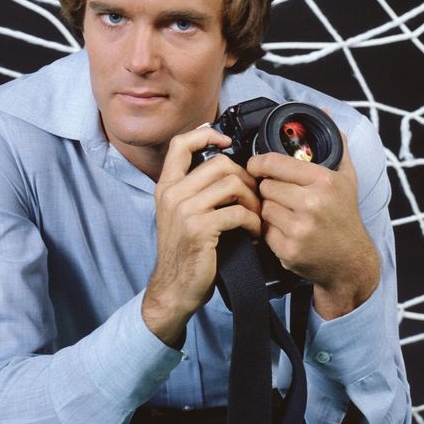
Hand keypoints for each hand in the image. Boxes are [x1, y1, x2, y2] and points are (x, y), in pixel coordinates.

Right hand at [142, 125, 262, 345]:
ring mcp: (185, 210)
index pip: (180, 143)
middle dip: (245, 178)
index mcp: (166, 186)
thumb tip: (226, 167)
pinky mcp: (200, 228)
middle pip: (219, 163)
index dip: (205, 134)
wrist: (173, 289)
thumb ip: (193, 190)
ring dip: (253, 201)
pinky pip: (237, 212)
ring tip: (256, 216)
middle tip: (254, 196)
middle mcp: (172, 193)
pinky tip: (254, 232)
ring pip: (232, 184)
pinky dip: (253, 221)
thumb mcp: (178, 214)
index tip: (225, 142)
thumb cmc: (184, 252)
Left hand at [247, 126, 379, 319]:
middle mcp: (312, 203)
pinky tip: (287, 230)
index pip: (274, 163)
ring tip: (287, 212)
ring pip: (263, 207)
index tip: (256, 165)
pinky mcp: (289, 250)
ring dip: (269, 208)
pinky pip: (264, 229)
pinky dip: (271, 230)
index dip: (259, 163)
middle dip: (270, 189)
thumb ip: (335, 144)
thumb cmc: (345, 216)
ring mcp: (300, 228)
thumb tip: (325, 113)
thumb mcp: (346, 177)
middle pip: (266, 186)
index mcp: (323, 181)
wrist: (350, 262)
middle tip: (282, 194)